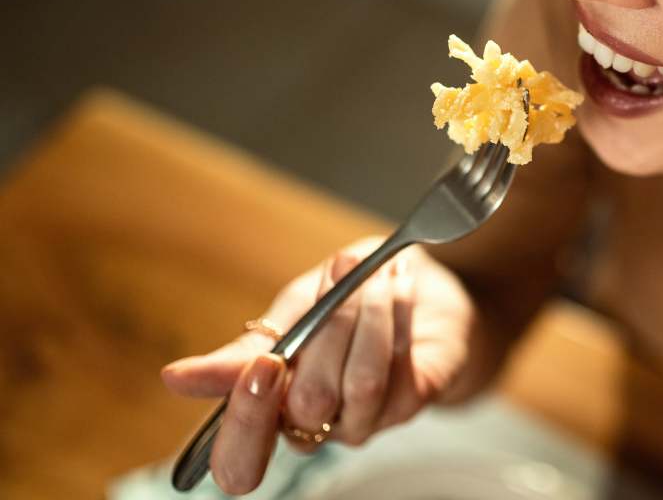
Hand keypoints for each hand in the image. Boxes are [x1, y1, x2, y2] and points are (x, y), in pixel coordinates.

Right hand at [161, 237, 474, 494]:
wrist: (418, 284)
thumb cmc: (345, 300)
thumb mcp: (289, 312)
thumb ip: (244, 349)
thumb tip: (175, 379)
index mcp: (270, 407)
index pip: (240, 460)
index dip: (246, 423)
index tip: (262, 364)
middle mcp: (315, 425)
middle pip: (305, 408)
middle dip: (325, 332)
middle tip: (333, 277)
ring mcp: (366, 419)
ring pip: (358, 384)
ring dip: (366, 313)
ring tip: (374, 272)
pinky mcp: (411, 401)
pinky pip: (398, 367)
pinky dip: (395, 314)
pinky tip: (397, 285)